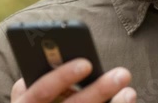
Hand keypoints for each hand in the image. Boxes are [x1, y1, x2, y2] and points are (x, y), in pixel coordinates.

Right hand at [11, 58, 136, 102]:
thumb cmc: (35, 99)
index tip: (86, 63)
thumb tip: (72, 58)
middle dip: (99, 90)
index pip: (43, 91)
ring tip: (129, 90)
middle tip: (122, 74)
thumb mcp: (28, 90)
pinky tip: (126, 100)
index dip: (63, 77)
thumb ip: (41, 74)